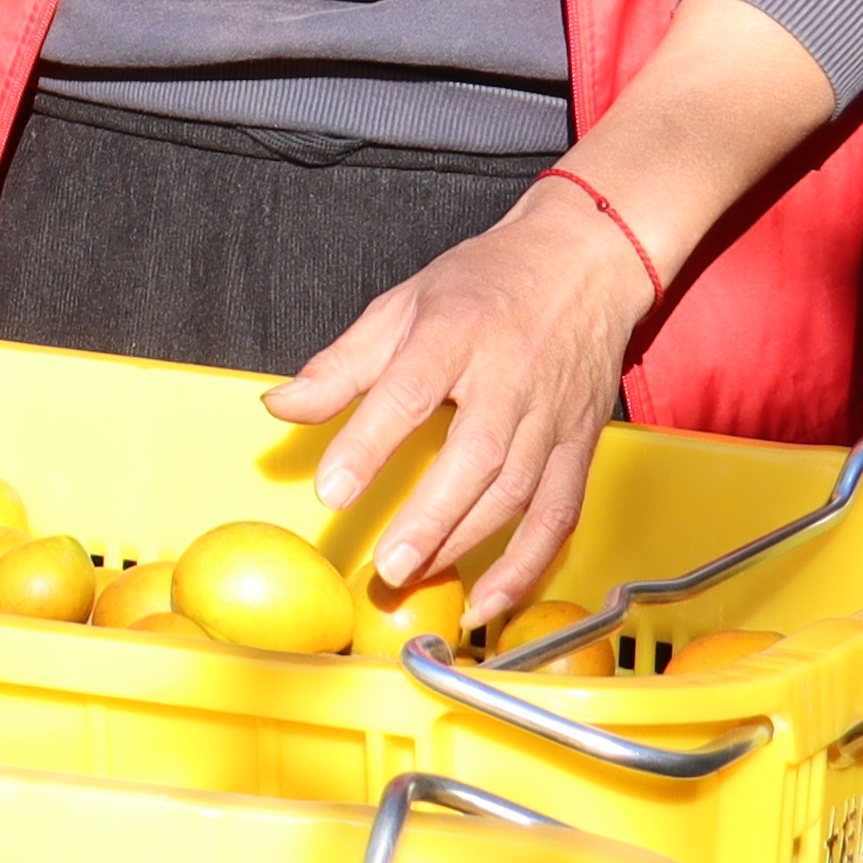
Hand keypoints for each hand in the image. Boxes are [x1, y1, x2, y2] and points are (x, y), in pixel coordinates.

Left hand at [264, 177, 658, 612]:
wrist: (583, 262)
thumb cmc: (486, 283)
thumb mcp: (401, 305)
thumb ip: (340, 365)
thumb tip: (280, 406)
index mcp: (455, 333)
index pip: (408, 392)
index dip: (369, 444)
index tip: (332, 490)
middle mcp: (510, 378)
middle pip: (474, 456)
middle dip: (430, 517)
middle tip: (387, 566)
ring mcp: (552, 416)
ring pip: (517, 492)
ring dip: (469, 544)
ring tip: (419, 578)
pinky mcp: (582, 445)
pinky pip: (560, 514)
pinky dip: (529, 563)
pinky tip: (492, 599)